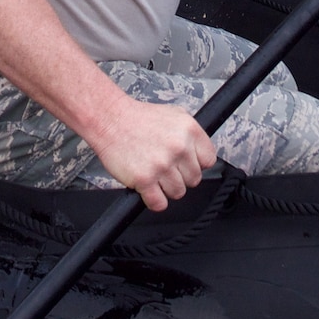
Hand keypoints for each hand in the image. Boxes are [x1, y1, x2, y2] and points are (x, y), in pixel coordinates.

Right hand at [88, 99, 216, 212]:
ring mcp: (162, 164)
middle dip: (180, 177)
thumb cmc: (138, 118)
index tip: (187, 164)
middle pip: (194, 179)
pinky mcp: (145, 179)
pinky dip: (154, 201)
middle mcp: (179, 147)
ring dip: (166, 189)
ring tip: (155, 176)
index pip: (209, 160)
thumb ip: (190, 135)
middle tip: (166, 169)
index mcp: (189, 130)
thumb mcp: (173, 115)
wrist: (109, 119)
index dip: (196, 164)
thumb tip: (200, 153)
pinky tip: (148, 189)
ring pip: (178, 192)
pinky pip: (159, 203)